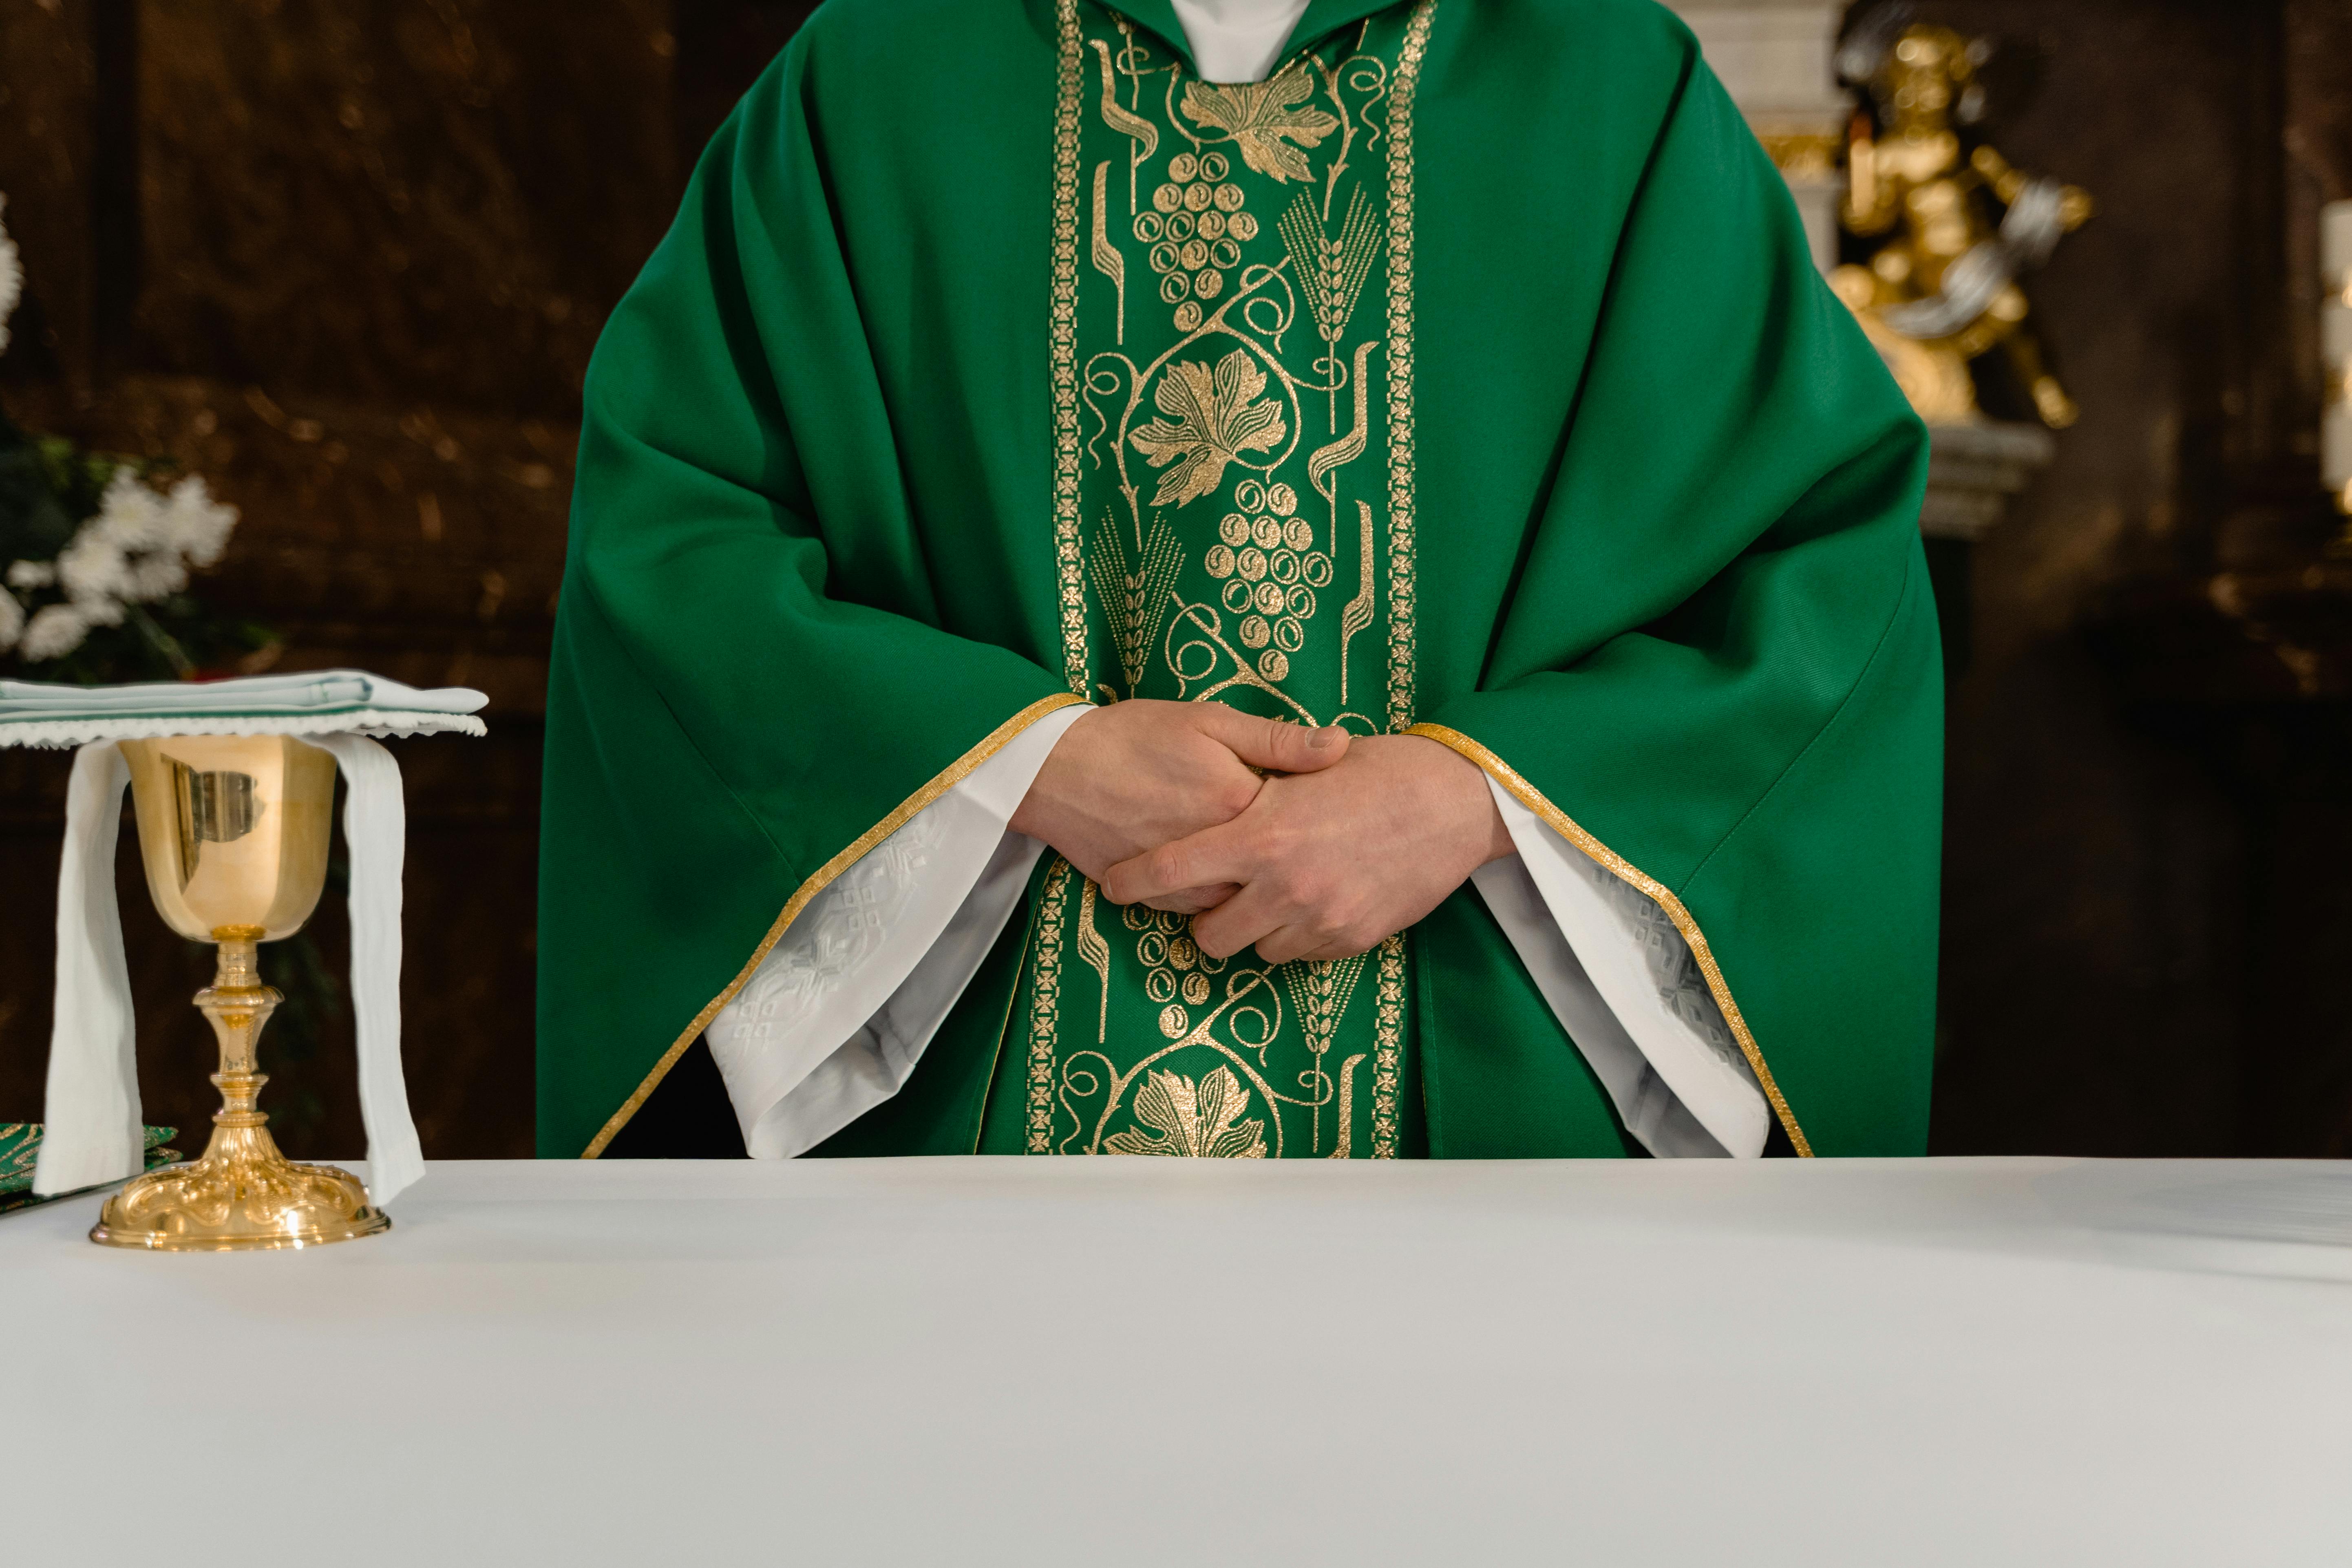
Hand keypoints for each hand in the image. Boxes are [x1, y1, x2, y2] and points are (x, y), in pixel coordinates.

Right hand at [1010, 701, 1349, 900]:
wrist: (1053, 768)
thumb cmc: (1133, 735)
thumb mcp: (1208, 720)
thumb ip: (1277, 740)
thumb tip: (1343, 746)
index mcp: (1239, 804)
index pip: (1302, 825)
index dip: (1313, 815)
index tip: (1320, 809)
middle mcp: (1216, 854)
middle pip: (1275, 874)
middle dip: (1287, 861)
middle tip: (1298, 843)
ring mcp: (1182, 884)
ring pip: (1237, 900)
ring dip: (1248, 884)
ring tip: (1257, 861)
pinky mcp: (1152, 899)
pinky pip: (1196, 910)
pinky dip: (1208, 895)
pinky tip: (1212, 871)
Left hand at [1100, 735, 1512, 964]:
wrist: (1456, 803)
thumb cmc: (1380, 770)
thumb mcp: (1306, 767)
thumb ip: (1251, 793)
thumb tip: (1207, 808)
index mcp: (1260, 836)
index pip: (1171, 870)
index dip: (1133, 882)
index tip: (1114, 886)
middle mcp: (1283, 886)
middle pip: (1208, 934)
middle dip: (1203, 919)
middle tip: (1214, 895)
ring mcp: (1318, 920)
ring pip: (1255, 950)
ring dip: (1254, 928)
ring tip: (1271, 893)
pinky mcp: (1351, 940)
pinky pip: (1301, 954)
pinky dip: (1296, 935)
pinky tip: (1313, 900)